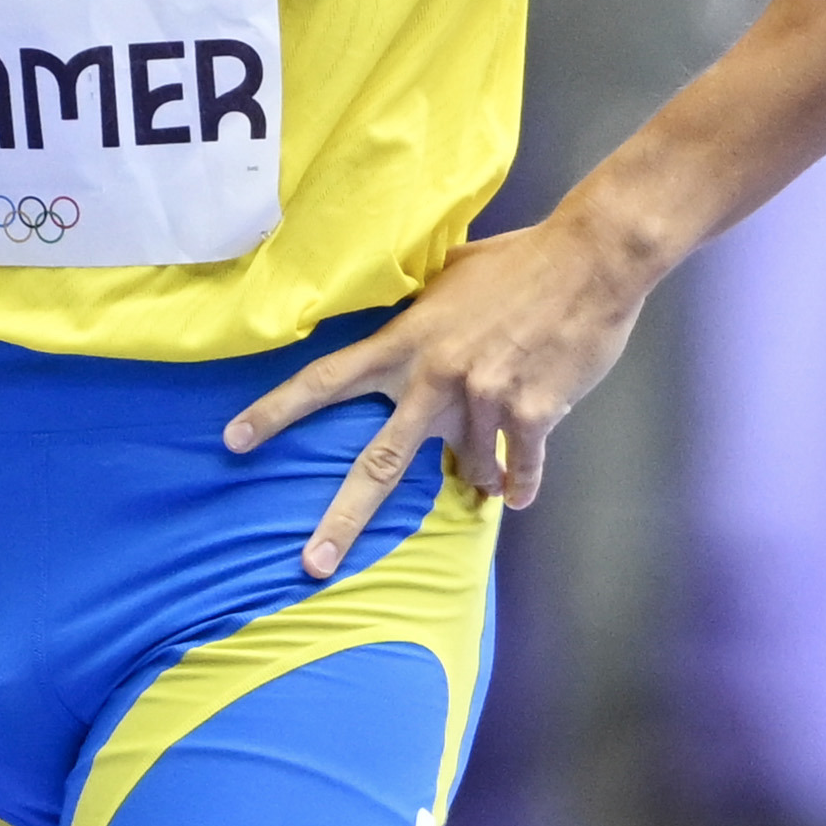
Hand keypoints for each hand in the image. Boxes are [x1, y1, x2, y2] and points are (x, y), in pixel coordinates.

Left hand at [221, 209, 651, 575]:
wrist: (591, 260)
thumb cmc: (521, 261)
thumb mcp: (450, 276)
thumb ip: (419, 309)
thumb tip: (401, 318)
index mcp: (406, 342)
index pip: (325, 380)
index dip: (276, 412)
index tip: (233, 441)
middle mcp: (434, 377)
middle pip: (377, 464)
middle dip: (341, 522)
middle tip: (311, 565)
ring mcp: (483, 399)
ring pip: (469, 470)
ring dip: (479, 477)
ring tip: (491, 478)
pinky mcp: (532, 412)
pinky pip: (519, 470)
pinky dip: (520, 484)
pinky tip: (518, 493)